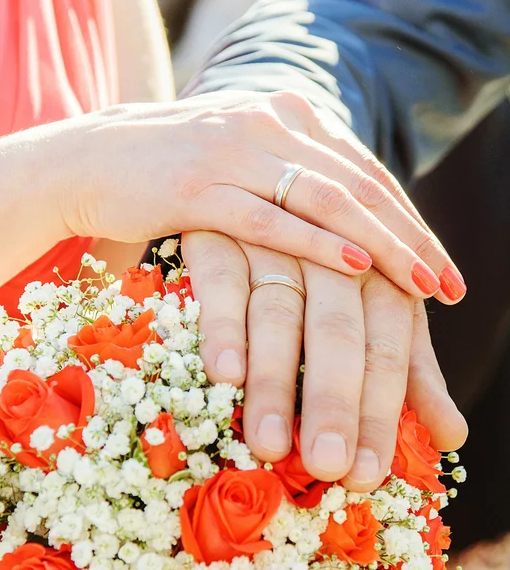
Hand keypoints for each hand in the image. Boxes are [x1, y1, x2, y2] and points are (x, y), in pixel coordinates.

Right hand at [59, 90, 461, 299]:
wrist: (87, 161)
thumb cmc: (167, 170)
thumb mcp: (238, 160)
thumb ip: (288, 176)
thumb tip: (341, 222)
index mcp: (281, 113)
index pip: (363, 169)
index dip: (407, 217)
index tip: (437, 263)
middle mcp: (265, 123)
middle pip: (355, 183)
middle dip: (407, 236)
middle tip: (445, 281)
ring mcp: (231, 152)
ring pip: (322, 199)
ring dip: (376, 243)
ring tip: (418, 282)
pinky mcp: (197, 187)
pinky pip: (268, 218)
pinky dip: (313, 243)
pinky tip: (351, 265)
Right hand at [183, 230, 467, 490]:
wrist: (269, 197)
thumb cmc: (327, 272)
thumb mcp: (377, 311)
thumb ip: (410, 368)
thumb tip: (450, 434)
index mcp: (378, 274)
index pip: (386, 346)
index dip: (379, 411)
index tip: (364, 474)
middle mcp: (331, 253)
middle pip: (336, 330)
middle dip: (333, 401)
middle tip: (326, 465)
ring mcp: (273, 241)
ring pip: (278, 310)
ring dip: (275, 377)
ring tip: (269, 441)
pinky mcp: (221, 234)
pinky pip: (223, 280)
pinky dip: (225, 325)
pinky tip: (226, 373)